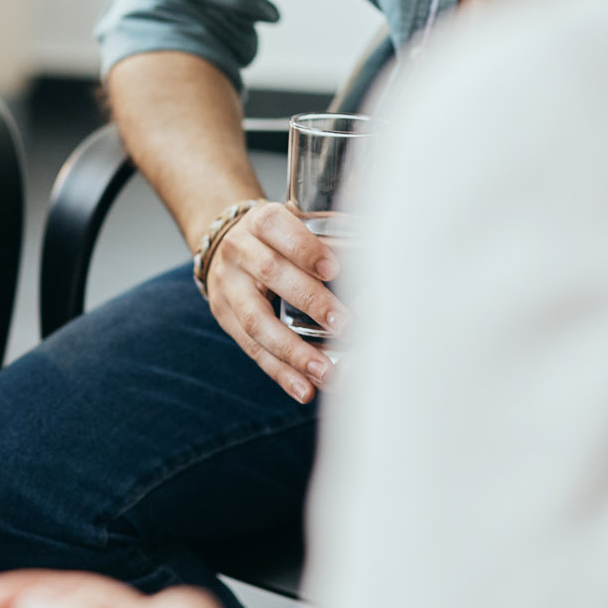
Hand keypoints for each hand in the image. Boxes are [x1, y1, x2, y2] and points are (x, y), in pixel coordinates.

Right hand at [203, 201, 348, 401]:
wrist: (226, 244)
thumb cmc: (278, 236)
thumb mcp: (298, 218)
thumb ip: (334, 227)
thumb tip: (381, 232)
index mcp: (262, 221)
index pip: (279, 229)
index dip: (306, 249)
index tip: (335, 269)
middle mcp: (240, 252)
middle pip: (271, 275)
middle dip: (310, 301)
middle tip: (345, 325)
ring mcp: (229, 288)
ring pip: (257, 322)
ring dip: (293, 351)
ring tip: (325, 372)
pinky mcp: (226, 319)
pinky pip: (253, 349)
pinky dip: (280, 372)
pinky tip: (303, 389)